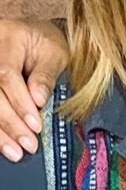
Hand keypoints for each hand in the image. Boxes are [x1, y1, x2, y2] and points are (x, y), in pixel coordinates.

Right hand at [0, 18, 68, 160]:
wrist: (36, 37)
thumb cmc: (47, 44)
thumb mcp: (55, 54)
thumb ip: (46, 77)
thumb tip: (38, 100)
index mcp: (7, 38)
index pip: (6, 74)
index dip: (19, 102)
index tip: (35, 125)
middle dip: (9, 122)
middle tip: (27, 144)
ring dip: (0, 130)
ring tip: (15, 151)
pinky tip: (4, 143)